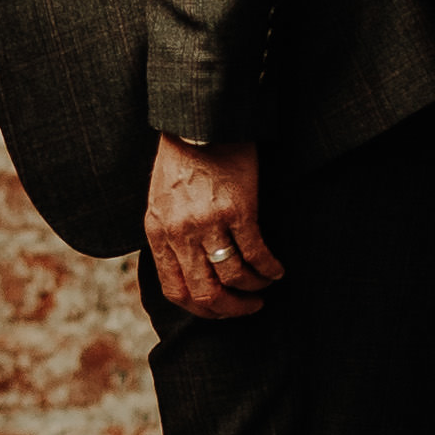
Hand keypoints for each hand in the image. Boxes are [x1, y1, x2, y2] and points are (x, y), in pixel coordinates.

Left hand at [145, 136, 282, 318]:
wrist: (199, 122)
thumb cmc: (181, 160)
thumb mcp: (160, 202)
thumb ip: (169, 236)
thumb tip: (186, 269)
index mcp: (158, 233)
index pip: (175, 290)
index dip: (201, 309)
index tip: (220, 311)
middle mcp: (180, 233)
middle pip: (205, 293)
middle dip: (231, 309)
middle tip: (248, 307)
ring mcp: (209, 223)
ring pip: (233, 277)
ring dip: (254, 289)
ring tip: (264, 286)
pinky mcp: (238, 210)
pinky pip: (255, 253)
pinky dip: (269, 268)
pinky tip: (276, 270)